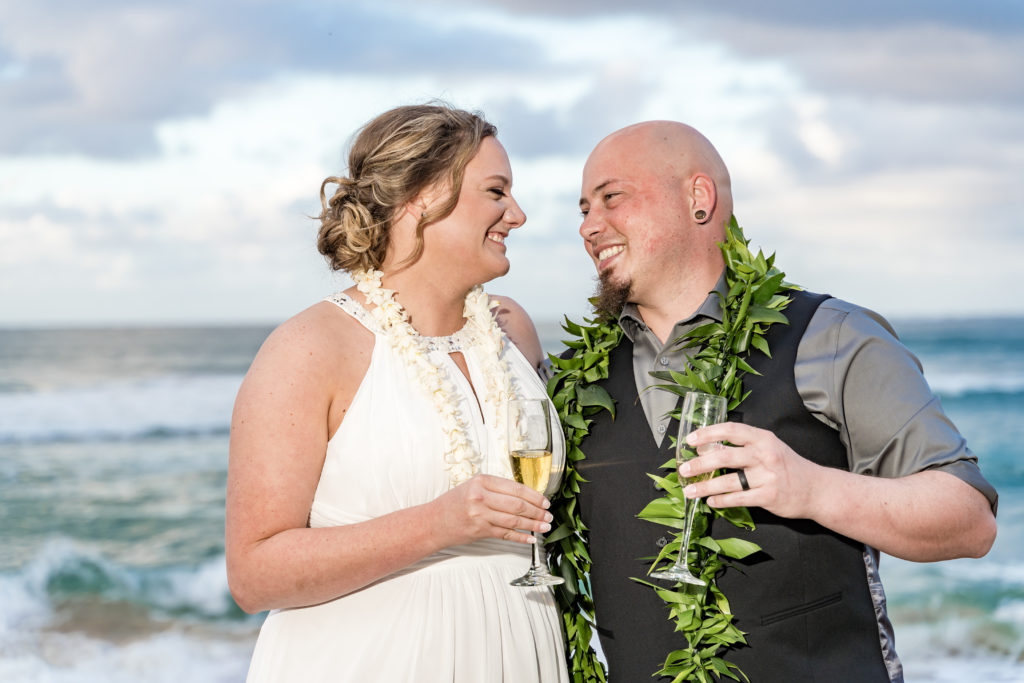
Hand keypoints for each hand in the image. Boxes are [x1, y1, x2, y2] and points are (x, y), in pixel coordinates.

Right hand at [429, 474, 552, 545]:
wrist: (433, 522)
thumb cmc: (454, 503)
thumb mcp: (473, 486)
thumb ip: (496, 489)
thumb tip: (526, 496)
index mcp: (482, 481)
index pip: (515, 488)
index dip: (534, 496)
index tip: (545, 501)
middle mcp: (481, 497)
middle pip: (517, 505)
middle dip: (537, 511)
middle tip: (549, 515)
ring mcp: (480, 515)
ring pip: (514, 520)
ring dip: (533, 525)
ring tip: (544, 526)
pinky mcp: (479, 531)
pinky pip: (505, 534)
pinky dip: (520, 537)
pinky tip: (531, 538)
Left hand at [678, 422, 823, 518]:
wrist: (816, 489)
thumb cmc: (787, 466)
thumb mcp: (769, 447)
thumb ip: (743, 445)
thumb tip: (708, 448)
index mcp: (763, 438)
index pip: (731, 430)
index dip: (708, 434)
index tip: (690, 440)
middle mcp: (764, 455)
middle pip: (725, 456)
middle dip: (699, 463)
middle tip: (683, 469)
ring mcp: (767, 477)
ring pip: (728, 481)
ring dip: (705, 486)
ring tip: (690, 491)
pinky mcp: (768, 497)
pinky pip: (739, 499)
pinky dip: (721, 501)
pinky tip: (710, 501)